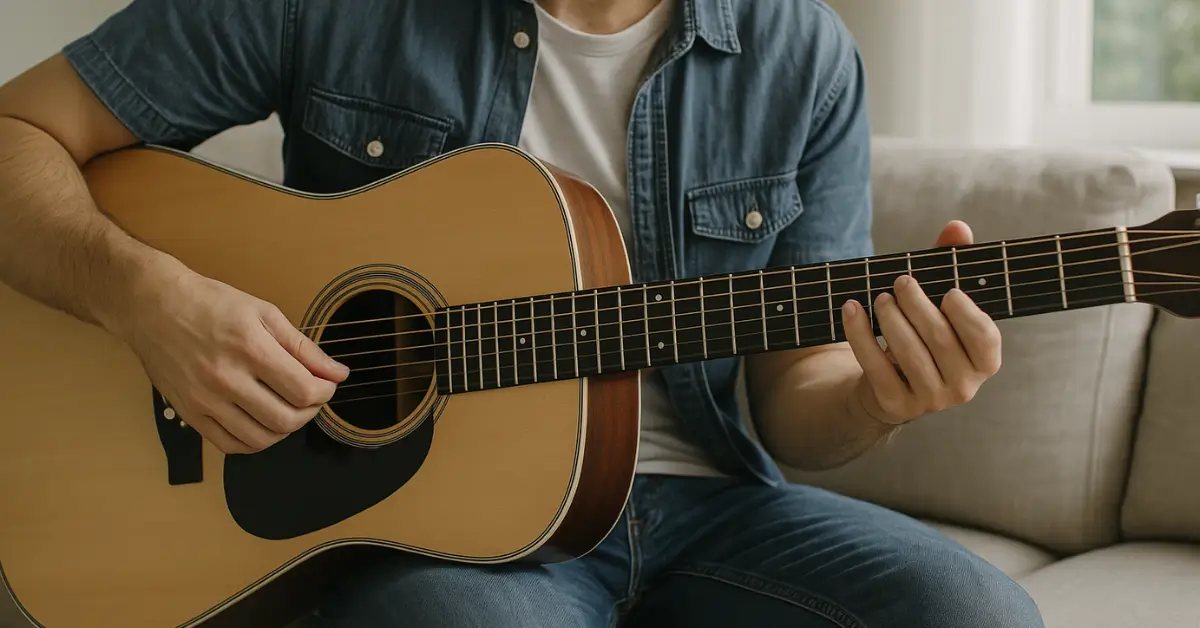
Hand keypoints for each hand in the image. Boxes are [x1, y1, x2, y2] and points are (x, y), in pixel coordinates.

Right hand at [117, 265, 349, 453]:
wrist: (153, 306)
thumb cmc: (211, 303)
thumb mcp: (264, 312)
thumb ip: (303, 347)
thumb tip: (337, 374)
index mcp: (250, 349)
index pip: (303, 390)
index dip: (325, 392)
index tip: (327, 384)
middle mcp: (226, 379)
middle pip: (286, 419)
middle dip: (310, 411)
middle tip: (311, 397)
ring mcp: (204, 401)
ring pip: (261, 438)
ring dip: (285, 429)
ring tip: (288, 408)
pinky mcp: (189, 414)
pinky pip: (231, 445)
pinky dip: (255, 441)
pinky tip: (262, 423)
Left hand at [841, 221, 1001, 425]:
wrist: (888, 386)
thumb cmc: (923, 335)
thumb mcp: (940, 304)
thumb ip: (951, 265)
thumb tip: (958, 227)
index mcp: (985, 362)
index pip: (984, 337)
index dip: (966, 313)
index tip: (948, 291)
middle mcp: (963, 387)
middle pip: (940, 339)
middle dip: (917, 305)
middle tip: (900, 282)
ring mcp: (929, 400)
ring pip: (908, 352)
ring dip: (890, 318)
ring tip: (880, 297)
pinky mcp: (894, 404)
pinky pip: (874, 364)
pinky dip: (859, 333)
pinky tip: (851, 309)